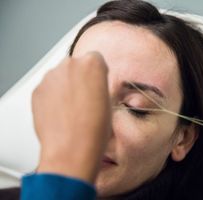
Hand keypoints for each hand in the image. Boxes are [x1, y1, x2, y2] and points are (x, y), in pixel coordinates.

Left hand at [32, 52, 110, 182]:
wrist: (72, 148)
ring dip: (66, 86)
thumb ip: (99, 85)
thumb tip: (93, 85)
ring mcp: (51, 77)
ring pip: (61, 77)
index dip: (98, 73)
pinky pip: (48, 88)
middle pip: (76, 66)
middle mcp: (69, 65)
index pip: (96, 58)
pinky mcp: (37, 90)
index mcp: (92, 64)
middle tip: (85, 98)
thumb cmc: (94, 129)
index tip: (97, 84)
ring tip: (72, 109)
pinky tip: (61, 113)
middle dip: (80, 78)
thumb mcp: (108, 102)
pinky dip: (53, 97)